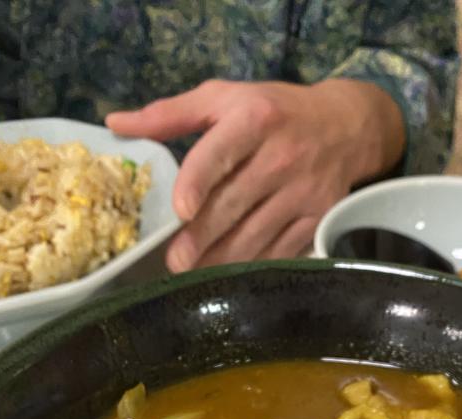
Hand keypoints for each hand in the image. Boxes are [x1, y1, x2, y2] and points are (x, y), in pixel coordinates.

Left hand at [106, 79, 404, 270]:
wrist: (345, 127)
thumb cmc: (274, 112)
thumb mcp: (225, 98)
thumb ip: (170, 113)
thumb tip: (116, 125)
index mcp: (255, 119)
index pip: (221, 152)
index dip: (199, 181)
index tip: (181, 209)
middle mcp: (282, 156)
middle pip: (235, 204)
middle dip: (202, 237)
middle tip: (175, 261)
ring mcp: (302, 193)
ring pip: (257, 235)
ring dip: (223, 260)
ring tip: (195, 275)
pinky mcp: (316, 220)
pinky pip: (280, 250)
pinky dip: (254, 266)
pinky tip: (230, 278)